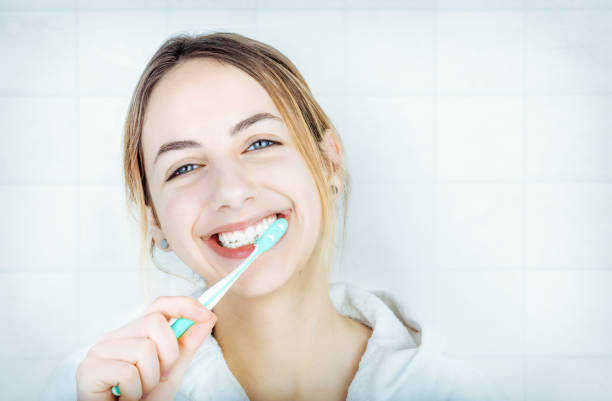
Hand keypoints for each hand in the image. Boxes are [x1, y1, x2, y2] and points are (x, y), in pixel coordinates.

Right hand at [76, 296, 215, 399]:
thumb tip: (208, 316)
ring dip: (150, 379)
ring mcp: (99, 351)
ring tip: (138, 392)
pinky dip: (134, 392)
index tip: (206, 313)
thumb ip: (187, 345)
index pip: (159, 306)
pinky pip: (128, 373)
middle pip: (155, 323)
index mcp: (133, 334)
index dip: (183, 305)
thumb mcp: (171, 371)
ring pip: (144, 349)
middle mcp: (114, 337)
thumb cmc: (143, 400)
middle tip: (156, 379)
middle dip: (168, 355)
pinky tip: (124, 398)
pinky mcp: (88, 369)